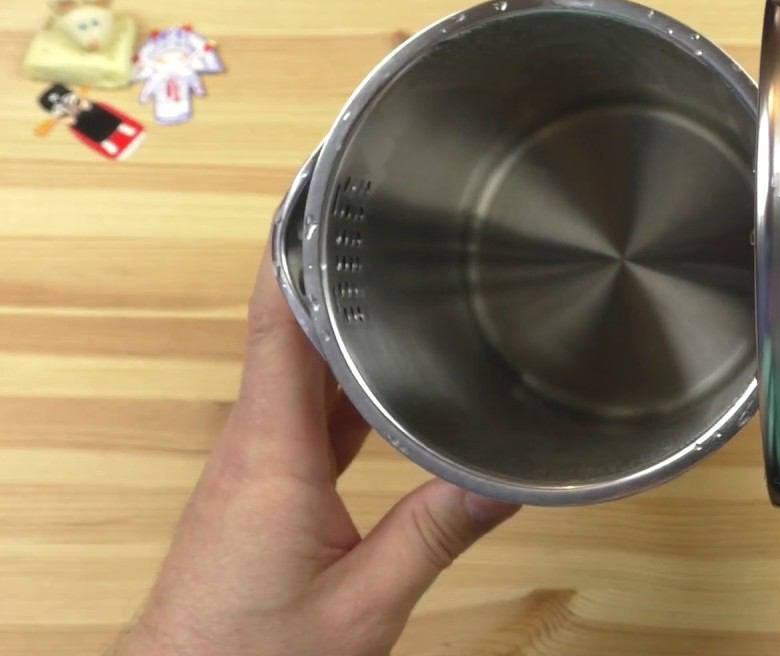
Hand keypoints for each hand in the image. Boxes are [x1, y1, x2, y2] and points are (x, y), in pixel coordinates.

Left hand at [111, 251, 519, 655]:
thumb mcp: (365, 604)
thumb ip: (436, 535)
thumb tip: (505, 480)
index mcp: (271, 452)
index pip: (279, 321)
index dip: (297, 249)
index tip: (325, 195)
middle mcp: (253, 444)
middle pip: (292, 331)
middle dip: (337, 273)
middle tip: (391, 227)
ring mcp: (253, 464)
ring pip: (299, 370)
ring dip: (341, 327)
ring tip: (399, 286)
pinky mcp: (261, 487)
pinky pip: (303, 411)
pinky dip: (341, 383)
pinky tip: (382, 383)